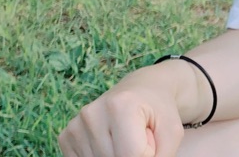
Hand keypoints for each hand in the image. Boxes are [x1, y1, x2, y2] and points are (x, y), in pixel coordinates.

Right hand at [58, 83, 183, 156]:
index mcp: (121, 105)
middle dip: (131, 155)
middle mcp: (93, 112)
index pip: (132, 155)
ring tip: (126, 138)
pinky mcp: (67, 135)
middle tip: (139, 136)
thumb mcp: (172, 133)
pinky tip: (111, 141)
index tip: (151, 137)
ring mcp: (77, 124)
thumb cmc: (159, 111)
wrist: (143, 89)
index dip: (148, 154)